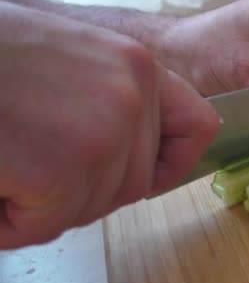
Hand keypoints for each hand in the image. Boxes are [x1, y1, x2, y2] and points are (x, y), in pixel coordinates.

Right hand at [0, 3, 218, 248]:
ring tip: (8, 159)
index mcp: (137, 67)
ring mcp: (101, 132)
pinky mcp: (59, 167)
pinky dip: (8, 218)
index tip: (150, 175)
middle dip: (85, 190)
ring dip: (43, 202)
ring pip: (89, 208)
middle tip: (33, 164)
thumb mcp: (72, 57)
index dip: (172, 163)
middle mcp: (131, 96)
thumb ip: (113, 98)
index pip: (196, 127)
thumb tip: (136, 148)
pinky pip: (43, 225)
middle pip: (134, 184)